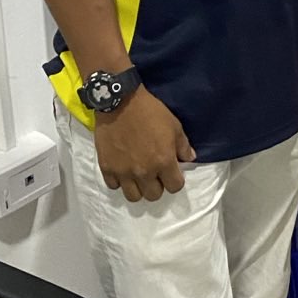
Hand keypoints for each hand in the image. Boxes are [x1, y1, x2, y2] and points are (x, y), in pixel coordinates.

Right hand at [94, 87, 195, 201]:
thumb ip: (183, 146)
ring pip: (133, 196)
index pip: (175, 187)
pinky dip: (119, 180)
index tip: (172, 172)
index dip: (175, 180)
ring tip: (138, 176)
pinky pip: (114, 186)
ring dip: (138, 188)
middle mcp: (144, 172)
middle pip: (154, 195)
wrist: (120, 101)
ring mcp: (124, 172)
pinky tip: (122, 169)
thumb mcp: (174, 125)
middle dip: (157, 186)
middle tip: (155, 174)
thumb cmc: (150, 112)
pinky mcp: (107, 167)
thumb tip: (189, 159)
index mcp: (163, 162)